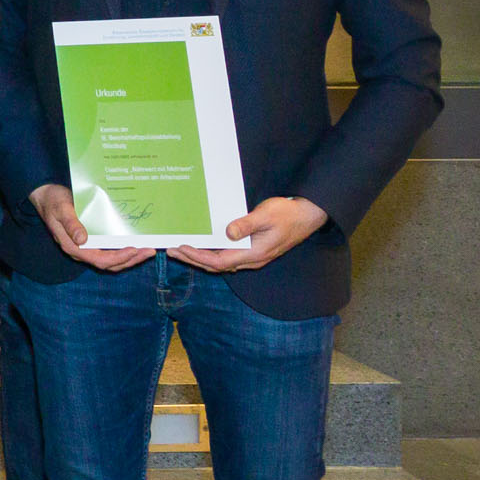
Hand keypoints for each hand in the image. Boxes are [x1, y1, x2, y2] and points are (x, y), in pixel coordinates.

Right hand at [28, 183, 153, 272]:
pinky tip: (135, 244)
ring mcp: (86, 248)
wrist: (46, 196)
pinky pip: (109, 252)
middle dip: (131, 259)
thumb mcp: (61, 209)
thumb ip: (71, 224)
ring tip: (147, 250)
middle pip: (109, 264)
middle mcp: (81, 251)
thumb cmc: (53, 201)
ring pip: (111, 260)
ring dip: (131, 258)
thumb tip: (82, 240)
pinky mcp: (90, 242)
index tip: (134, 249)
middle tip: (150, 251)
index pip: (100, 260)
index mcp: (72, 246)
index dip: (119, 257)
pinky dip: (124, 251)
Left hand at [175, 194, 327, 272]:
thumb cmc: (287, 214)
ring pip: (221, 263)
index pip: (220, 262)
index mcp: (254, 254)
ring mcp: (252, 257)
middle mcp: (252, 259)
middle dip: (193, 259)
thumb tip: (228, 233)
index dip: (198, 257)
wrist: (308, 216)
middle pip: (217, 265)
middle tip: (171, 251)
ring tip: (180, 250)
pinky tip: (201, 246)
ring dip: (200, 258)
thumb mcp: (265, 215)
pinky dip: (211, 254)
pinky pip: (227, 256)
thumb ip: (246, 224)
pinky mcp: (252, 251)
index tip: (181, 248)